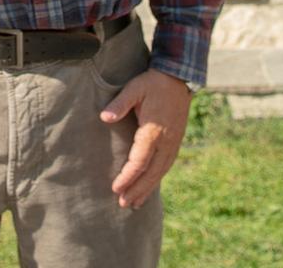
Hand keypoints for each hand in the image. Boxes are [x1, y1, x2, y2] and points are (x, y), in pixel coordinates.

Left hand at [100, 70, 190, 208]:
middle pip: (151, 173)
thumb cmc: (152, 83)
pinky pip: (166, 166)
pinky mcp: (175, 142)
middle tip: (123, 204)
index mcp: (153, 131)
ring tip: (135, 203)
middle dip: (137, 190)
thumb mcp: (135, 88)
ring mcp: (173, 143)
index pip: (140, 161)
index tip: (116, 188)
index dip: (128, 177)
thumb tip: (104, 117)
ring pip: (160, 172)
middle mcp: (166, 141)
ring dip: (147, 189)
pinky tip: (149, 187)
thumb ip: (120, 103)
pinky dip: (157, 180)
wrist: (178, 78)